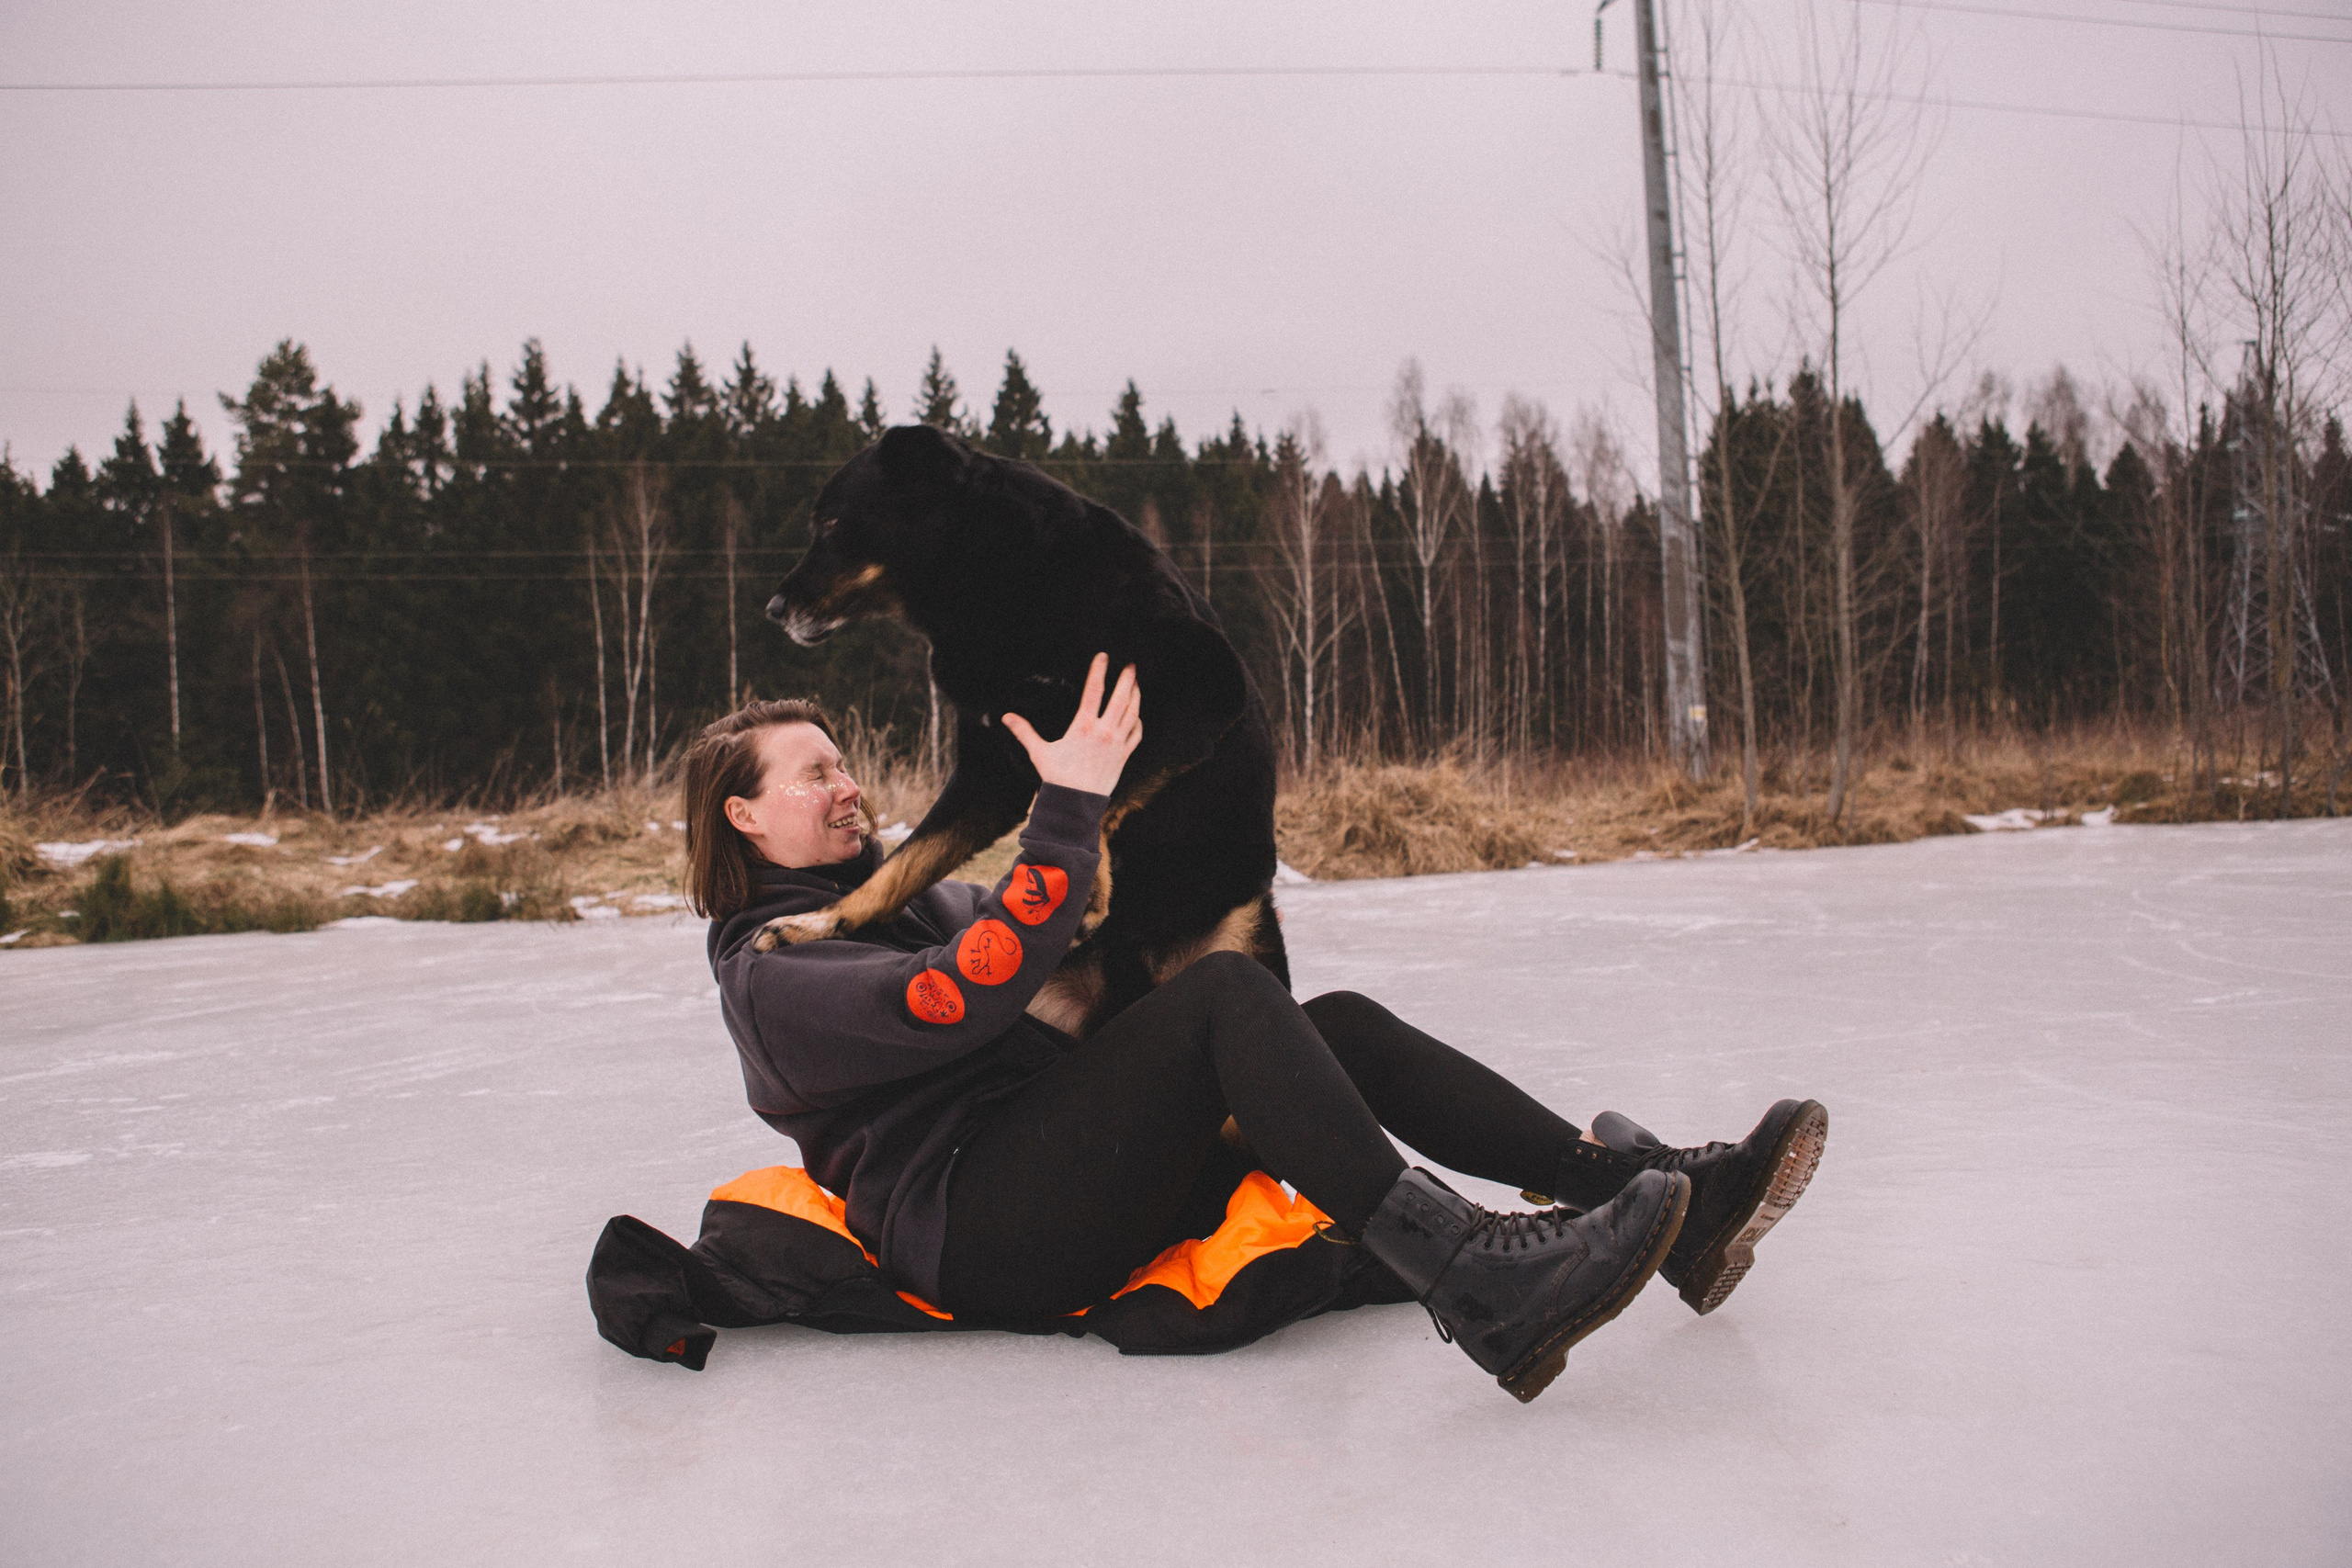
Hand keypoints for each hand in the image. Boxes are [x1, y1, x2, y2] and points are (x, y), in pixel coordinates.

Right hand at [1002, 653, 1140, 795]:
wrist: (1077, 804)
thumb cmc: (1058, 778)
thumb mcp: (1039, 753)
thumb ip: (1024, 732)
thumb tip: (1006, 717)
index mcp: (1084, 727)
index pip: (1094, 691)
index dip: (1099, 671)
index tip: (1103, 657)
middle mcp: (1104, 732)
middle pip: (1121, 698)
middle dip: (1127, 679)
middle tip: (1131, 666)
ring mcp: (1117, 744)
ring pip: (1132, 713)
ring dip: (1135, 696)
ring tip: (1135, 684)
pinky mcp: (1124, 756)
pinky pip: (1136, 733)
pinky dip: (1137, 721)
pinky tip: (1136, 715)